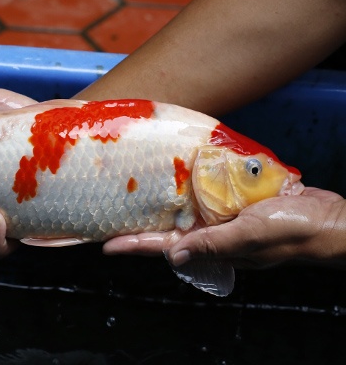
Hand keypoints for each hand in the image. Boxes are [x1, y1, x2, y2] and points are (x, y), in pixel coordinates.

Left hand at [103, 187, 345, 268]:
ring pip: (185, 209)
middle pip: (167, 228)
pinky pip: (208, 195)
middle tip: (113, 210)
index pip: (162, 247)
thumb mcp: (250, 235)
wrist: (328, 219)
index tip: (106, 246)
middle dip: (140, 223)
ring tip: (134, 189)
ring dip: (162, 201)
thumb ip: (213, 244)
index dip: (134, 245)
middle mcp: (211, 233)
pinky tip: (177, 172)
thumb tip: (174, 257)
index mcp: (210, 246)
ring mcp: (223, 217)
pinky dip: (192, 186)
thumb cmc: (292, 230)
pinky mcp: (236, 202)